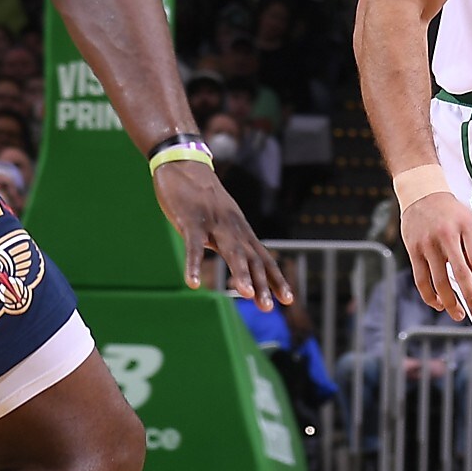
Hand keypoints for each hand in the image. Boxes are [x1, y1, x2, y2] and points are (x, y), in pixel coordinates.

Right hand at [151, 159, 289, 305]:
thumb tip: (241, 263)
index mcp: (240, 230)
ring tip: (245, 294)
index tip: (288, 299)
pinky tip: (192, 283)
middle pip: (252, 258)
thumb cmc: (201, 197)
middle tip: (269, 307)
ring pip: (230, 250)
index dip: (276, 278)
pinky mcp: (191, 220)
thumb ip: (230, 241)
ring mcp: (213, 223)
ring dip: (239, 272)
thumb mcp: (222, 220)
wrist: (183, 163)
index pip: (264, 258)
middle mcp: (233, 228)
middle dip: (261, 283)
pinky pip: (192, 245)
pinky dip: (193, 264)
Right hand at [396, 189, 471, 321]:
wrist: (421, 194)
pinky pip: (421, 279)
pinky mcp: (413, 251)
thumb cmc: (451, 212)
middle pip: (460, 273)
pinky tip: (439, 304)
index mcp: (465, 227)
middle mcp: (446, 236)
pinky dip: (430, 295)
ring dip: (450, 302)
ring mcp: (428, 244)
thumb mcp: (468, 224)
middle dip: (470, 297)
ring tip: (459, 314)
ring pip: (439, 281)